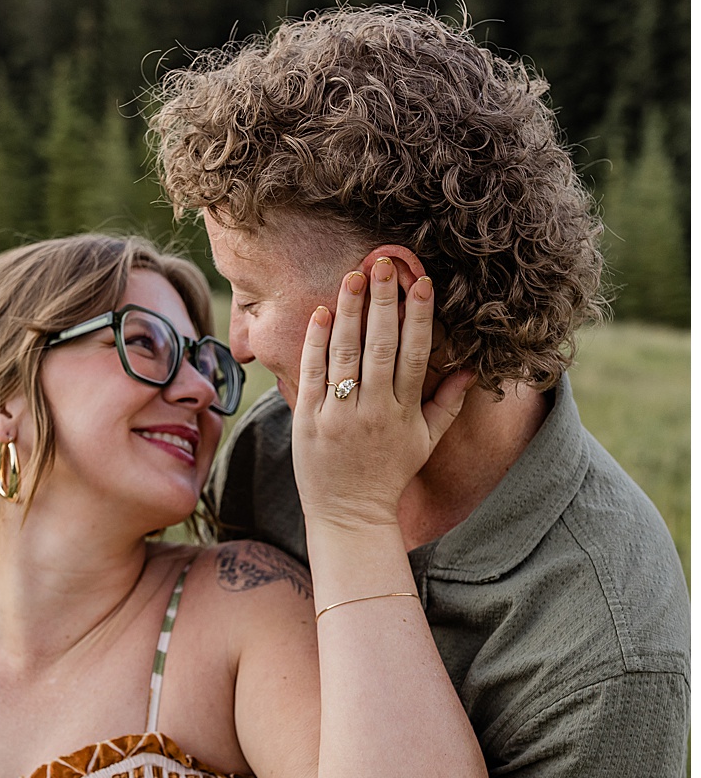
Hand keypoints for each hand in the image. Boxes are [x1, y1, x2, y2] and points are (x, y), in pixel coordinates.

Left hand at [293, 258, 473, 533]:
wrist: (349, 513)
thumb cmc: (389, 474)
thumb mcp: (425, 441)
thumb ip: (446, 403)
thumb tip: (470, 368)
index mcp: (405, 412)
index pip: (415, 354)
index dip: (418, 317)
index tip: (421, 283)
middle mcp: (374, 410)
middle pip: (380, 347)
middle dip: (383, 303)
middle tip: (384, 264)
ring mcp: (339, 414)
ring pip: (346, 355)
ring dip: (350, 313)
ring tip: (353, 277)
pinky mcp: (308, 419)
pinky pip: (312, 374)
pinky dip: (316, 343)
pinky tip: (322, 313)